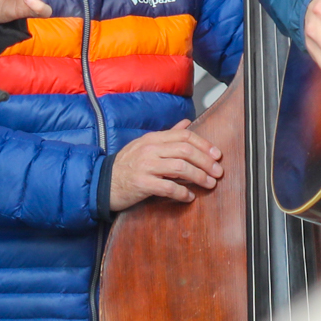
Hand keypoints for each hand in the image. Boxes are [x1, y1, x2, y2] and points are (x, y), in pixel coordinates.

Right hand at [108, 120, 223, 210]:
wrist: (102, 182)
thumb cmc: (127, 164)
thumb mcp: (146, 145)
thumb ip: (168, 134)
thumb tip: (187, 123)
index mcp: (154, 138)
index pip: (185, 136)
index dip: (204, 145)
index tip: (217, 155)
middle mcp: (150, 149)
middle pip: (186, 151)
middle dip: (206, 162)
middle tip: (218, 172)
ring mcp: (146, 166)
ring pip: (180, 167)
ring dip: (199, 177)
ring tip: (209, 184)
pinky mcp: (142, 183)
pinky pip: (167, 187)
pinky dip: (182, 193)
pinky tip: (189, 197)